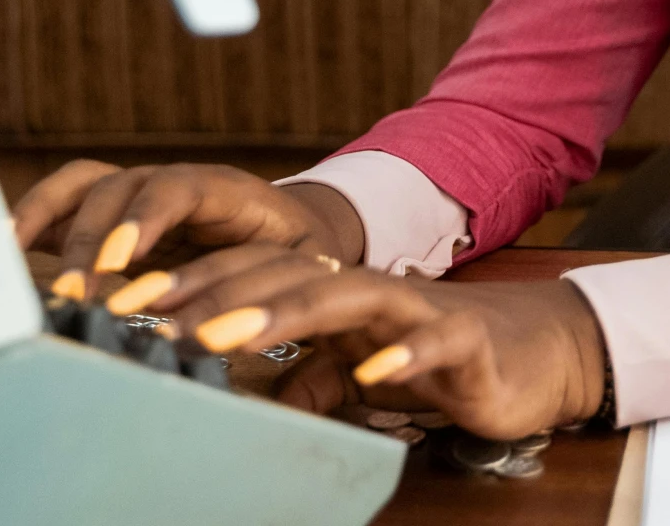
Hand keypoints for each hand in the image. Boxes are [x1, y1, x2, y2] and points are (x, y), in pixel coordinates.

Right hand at [11, 161, 365, 298]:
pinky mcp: (112, 213)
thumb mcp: (301, 266)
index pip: (178, 188)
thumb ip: (272, 286)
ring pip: (85, 187)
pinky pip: (66, 202)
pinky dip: (34, 218)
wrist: (293, 230)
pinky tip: (2, 247)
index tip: (118, 261)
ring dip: (48, 221)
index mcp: (225, 190)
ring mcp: (138, 192)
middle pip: (121, 191)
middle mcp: (172, 182)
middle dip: (91, 240)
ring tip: (12, 260)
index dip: (145, 219)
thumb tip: (236, 326)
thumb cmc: (296, 253)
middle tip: (74, 293)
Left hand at [121, 243, 606, 439]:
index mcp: (337, 293)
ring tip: (223, 333)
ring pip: (345, 295)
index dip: (193, 283)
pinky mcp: (467, 340)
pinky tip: (370, 373)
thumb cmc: (443, 358)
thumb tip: (242, 396)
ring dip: (282, 312)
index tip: (129, 300)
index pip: (256, 275)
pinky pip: (433, 342)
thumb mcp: (357, 372)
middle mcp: (369, 290)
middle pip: (286, 275)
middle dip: (215, 291)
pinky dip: (403, 354)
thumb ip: (306, 377)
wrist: (539, 349)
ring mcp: (418, 309)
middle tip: (151, 313)